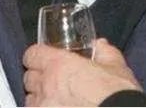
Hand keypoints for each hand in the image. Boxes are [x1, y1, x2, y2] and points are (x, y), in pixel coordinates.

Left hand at [23, 39, 141, 105]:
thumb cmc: (116, 95)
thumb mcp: (116, 67)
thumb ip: (105, 52)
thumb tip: (100, 44)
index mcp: (59, 65)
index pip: (32, 55)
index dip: (37, 56)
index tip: (44, 60)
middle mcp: (46, 86)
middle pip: (29, 78)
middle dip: (38, 79)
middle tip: (52, 82)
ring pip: (30, 101)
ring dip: (39, 99)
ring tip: (54, 101)